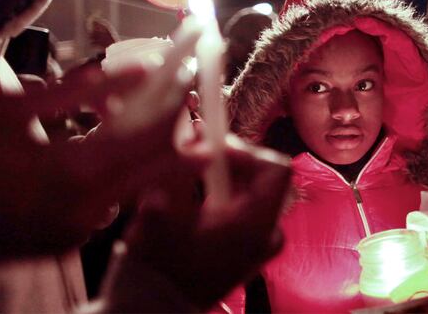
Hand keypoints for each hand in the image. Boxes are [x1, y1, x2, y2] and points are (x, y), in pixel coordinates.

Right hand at [0, 28, 200, 262]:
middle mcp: (84, 212)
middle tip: (172, 92)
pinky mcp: (64, 243)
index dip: (174, 101)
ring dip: (146, 149)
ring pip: (135, 185)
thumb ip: (79, 90)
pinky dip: (120, 172)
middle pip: (155, 166)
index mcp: (71, 174)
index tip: (186, 72)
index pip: (150, 136)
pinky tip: (103, 143)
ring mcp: (75, 233)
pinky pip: (110, 202)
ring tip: (136, 111)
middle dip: (170, 126)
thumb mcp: (9, 108)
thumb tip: (140, 70)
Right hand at [116, 136, 291, 310]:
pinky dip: (227, 198)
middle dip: (233, 163)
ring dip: (227, 179)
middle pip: (265, 179)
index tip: (214, 150)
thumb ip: (182, 167)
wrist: (151, 311)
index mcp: (255, 226)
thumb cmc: (157, 266)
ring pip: (254, 193)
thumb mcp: (161, 209)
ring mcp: (261, 248)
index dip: (246, 151)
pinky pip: (247, 212)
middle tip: (198, 157)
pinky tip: (197, 202)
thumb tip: (195, 133)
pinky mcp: (249, 254)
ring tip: (194, 180)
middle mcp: (267, 237)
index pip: (276, 169)